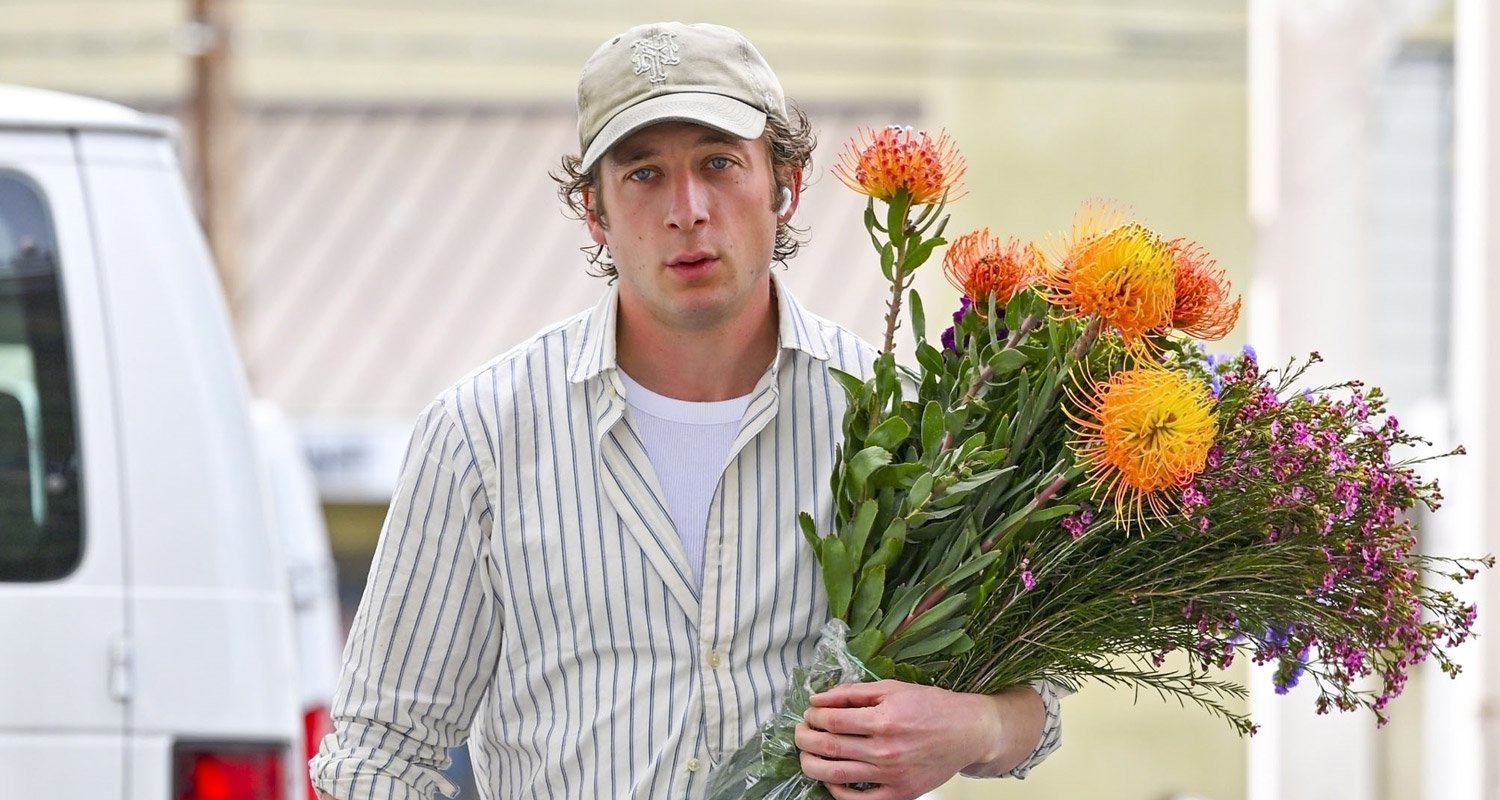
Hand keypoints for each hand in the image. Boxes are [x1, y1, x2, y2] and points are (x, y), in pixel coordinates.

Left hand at [793, 680, 1035, 799]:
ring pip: (836, 775)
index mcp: (884, 719)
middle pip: (828, 748)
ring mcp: (892, 775)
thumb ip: (854, 693)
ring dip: (811, 765)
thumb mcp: (893, 688)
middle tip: (800, 733)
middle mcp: (886, 750)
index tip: (810, 714)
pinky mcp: (899, 794)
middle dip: (805, 739)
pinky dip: (836, 791)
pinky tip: (831, 779)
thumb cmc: (932, 706)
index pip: (832, 721)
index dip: (813, 717)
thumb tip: (820, 698)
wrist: (968, 732)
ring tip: (806, 756)